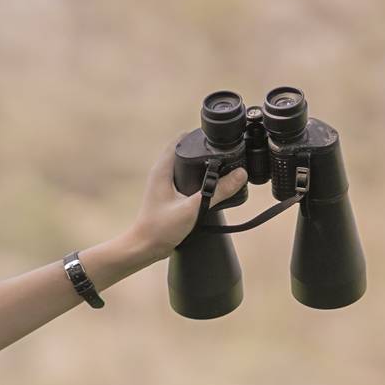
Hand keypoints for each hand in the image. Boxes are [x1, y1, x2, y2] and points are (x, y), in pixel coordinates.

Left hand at [127, 141, 248, 261]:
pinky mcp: (168, 195)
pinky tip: (210, 187)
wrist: (145, 248)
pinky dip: (198, 179)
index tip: (217, 139)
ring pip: (186, 166)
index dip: (199, 136)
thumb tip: (239, 174)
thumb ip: (218, 191)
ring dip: (202, 166)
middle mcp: (162, 172)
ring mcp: (164, 184)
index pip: (181, 140)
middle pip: (186, 151)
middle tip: (225, 152)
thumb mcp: (193, 208)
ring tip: (222, 167)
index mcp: (163, 169)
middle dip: (204, 151)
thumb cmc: (160, 229)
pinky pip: (185, 179)